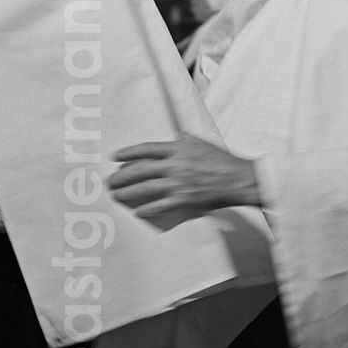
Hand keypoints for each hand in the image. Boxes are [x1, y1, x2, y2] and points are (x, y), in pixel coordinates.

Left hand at [107, 134, 260, 219]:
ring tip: (116, 194)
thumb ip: (184, 140)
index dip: (128, 152)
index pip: (146, 149)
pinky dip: (148, 209)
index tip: (114, 156)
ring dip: (128, 192)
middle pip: (141, 170)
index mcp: (178, 149)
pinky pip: (161, 206)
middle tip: (110, 180)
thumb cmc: (222, 159)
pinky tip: (138, 211)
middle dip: (122, 175)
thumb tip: (176, 136)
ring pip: (146, 188)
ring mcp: (178, 184)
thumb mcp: (201, 142)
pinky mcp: (184, 200)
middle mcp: (175, 166)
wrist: (238, 179)